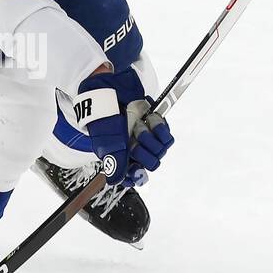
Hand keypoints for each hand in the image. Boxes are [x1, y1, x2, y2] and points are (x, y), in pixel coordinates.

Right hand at [73, 69, 174, 185]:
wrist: (111, 90)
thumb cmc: (106, 117)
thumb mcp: (108, 142)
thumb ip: (116, 163)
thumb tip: (116, 183)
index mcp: (120, 158)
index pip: (134, 176)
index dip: (138, 174)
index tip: (136, 167)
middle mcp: (134, 150)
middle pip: (151, 163)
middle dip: (144, 151)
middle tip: (133, 140)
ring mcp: (146, 137)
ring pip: (160, 150)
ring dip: (150, 136)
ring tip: (139, 125)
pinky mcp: (156, 126)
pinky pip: (167, 136)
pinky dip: (160, 128)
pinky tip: (150, 119)